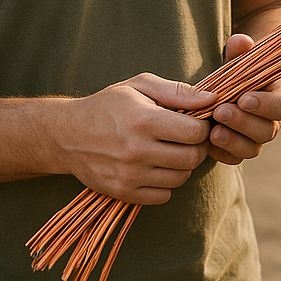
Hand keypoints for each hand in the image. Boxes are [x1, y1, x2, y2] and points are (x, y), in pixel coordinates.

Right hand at [60, 73, 214, 204]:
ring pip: (180, 178)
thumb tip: (212, 99)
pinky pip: (163, 196)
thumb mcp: (140, 85)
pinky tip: (157, 166)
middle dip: (197, 147)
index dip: (202, 127)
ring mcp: (128, 175)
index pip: (194, 132)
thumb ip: (178, 91)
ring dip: (183, 165)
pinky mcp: (122, 192)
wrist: (67, 135)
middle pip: (191, 158)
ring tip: (172, 150)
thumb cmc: (109, 105)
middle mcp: (136, 150)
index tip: (196, 122)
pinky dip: (166, 182)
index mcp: (143, 120)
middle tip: (189, 138)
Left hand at [207, 33, 280, 165]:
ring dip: (233, 142)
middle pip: (266, 130)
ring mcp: (256, 137)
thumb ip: (241, 48)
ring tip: (213, 132)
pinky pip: (234, 158)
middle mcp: (271, 120)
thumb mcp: (242, 55)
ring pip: (252, 148)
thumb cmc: (243, 68)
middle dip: (243, 123)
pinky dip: (221, 153)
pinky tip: (207, 143)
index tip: (245, 98)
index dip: (266, 105)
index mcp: (279, 96)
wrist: (239, 85)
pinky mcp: (239, 148)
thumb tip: (241, 42)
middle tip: (221, 112)